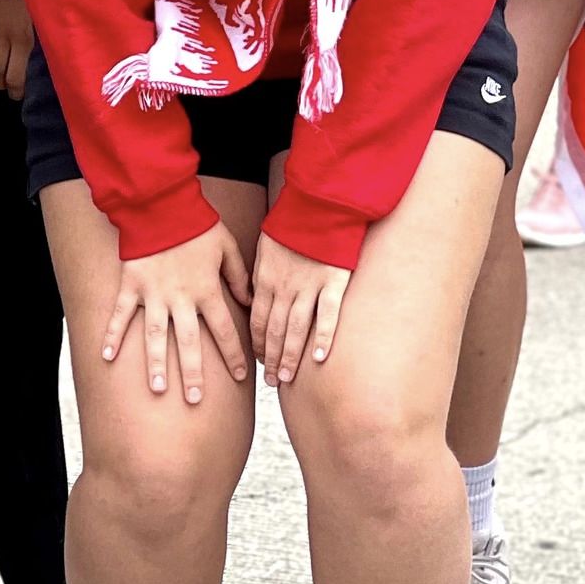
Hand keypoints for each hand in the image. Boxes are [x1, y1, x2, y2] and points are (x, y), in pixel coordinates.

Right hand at [0, 0, 34, 101]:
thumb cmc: (32, 0)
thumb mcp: (40, 23)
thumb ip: (35, 41)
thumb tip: (35, 59)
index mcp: (26, 41)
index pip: (18, 75)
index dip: (16, 89)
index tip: (18, 94)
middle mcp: (9, 39)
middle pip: (3, 73)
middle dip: (5, 86)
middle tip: (8, 90)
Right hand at [101, 223, 252, 404]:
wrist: (162, 204)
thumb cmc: (197, 225)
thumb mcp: (227, 248)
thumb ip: (240, 276)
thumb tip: (251, 301)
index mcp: (207, 290)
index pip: (224, 330)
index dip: (234, 354)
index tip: (243, 376)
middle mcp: (181, 298)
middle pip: (189, 342)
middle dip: (193, 373)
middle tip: (195, 399)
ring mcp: (153, 294)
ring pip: (155, 336)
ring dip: (156, 364)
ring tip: (158, 389)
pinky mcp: (131, 285)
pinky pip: (120, 315)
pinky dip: (112, 335)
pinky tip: (106, 358)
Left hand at [249, 233, 350, 388]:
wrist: (319, 202)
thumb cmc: (292, 222)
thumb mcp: (265, 246)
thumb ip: (258, 274)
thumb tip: (251, 297)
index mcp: (266, 279)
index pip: (257, 320)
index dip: (257, 344)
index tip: (259, 362)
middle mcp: (284, 287)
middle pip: (274, 330)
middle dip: (270, 358)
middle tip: (271, 382)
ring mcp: (309, 286)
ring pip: (296, 328)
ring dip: (290, 356)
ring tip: (286, 377)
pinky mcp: (333, 281)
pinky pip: (327, 314)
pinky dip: (323, 337)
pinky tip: (319, 357)